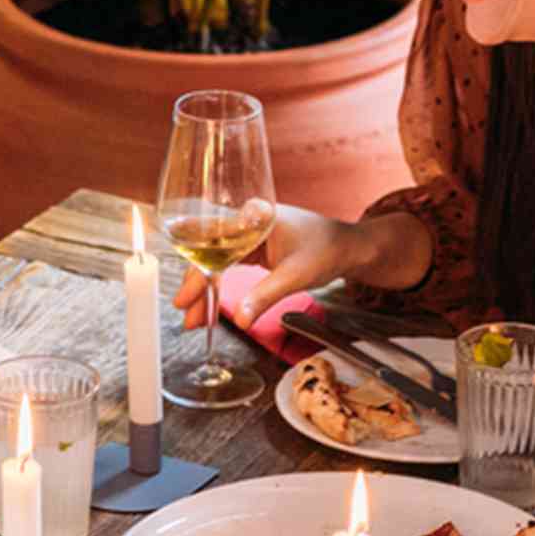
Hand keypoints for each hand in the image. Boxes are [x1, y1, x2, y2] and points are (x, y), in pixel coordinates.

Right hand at [174, 203, 420, 327]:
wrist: (348, 247)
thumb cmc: (327, 251)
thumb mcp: (295, 276)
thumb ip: (264, 297)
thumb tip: (239, 319)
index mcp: (255, 216)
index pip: (214, 242)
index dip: (197, 271)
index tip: (186, 296)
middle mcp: (247, 218)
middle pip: (209, 252)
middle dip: (197, 286)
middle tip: (187, 314)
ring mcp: (248, 231)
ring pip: (215, 260)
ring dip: (204, 289)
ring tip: (194, 319)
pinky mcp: (252, 244)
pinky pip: (226, 263)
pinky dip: (218, 285)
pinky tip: (209, 304)